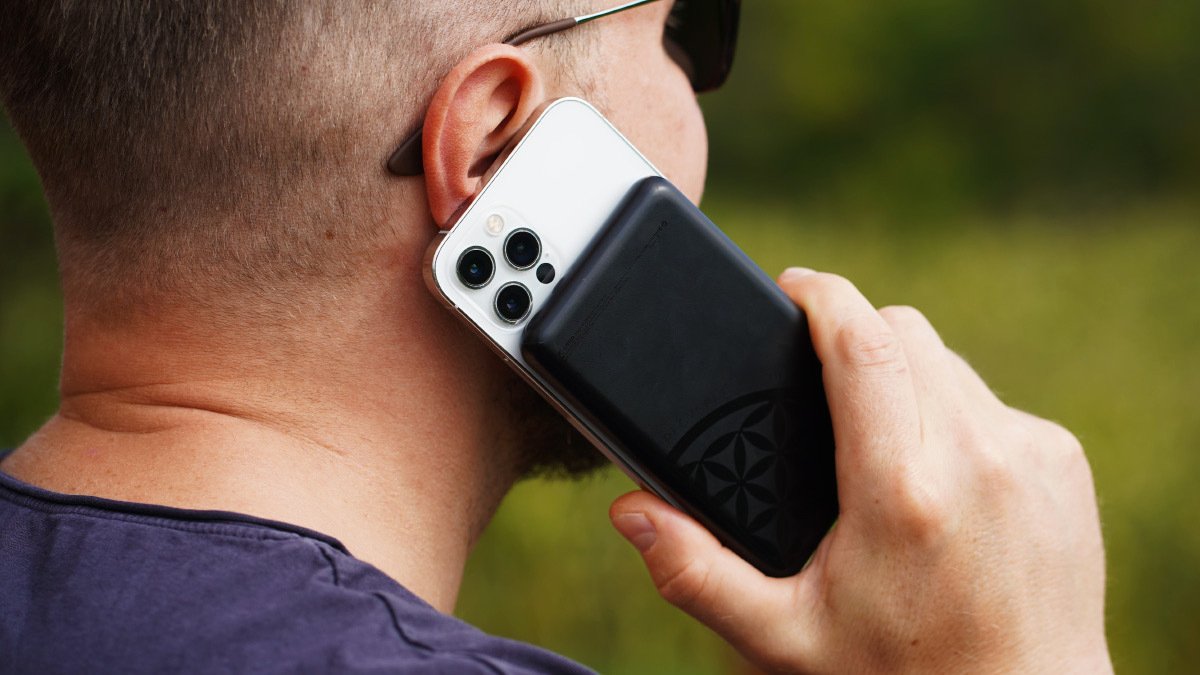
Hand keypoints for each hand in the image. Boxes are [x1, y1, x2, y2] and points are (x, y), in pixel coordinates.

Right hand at [610, 268, 1110, 673]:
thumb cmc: (904, 673)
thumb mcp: (783, 636)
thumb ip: (698, 572)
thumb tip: (634, 512)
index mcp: (902, 491)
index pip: (862, 342)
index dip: (821, 295)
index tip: (791, 286)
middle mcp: (978, 457)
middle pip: (905, 332)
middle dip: (854, 334)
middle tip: (816, 378)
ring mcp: (1031, 453)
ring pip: (948, 360)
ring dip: (903, 373)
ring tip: (872, 434)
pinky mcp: (1063, 461)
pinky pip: (990, 399)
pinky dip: (952, 410)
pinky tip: (932, 468)